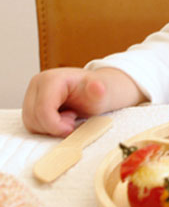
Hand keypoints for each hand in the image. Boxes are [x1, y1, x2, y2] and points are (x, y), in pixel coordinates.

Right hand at [22, 67, 143, 136]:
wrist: (94, 92)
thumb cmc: (96, 93)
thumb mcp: (100, 93)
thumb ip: (98, 91)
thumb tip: (98, 87)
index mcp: (51, 79)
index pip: (43, 110)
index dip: (56, 125)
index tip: (71, 127)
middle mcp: (37, 84)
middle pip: (34, 117)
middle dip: (54, 126)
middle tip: (72, 119)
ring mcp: (32, 94)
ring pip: (31, 123)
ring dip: (50, 127)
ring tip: (68, 117)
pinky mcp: (31, 105)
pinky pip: (32, 124)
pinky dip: (46, 127)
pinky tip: (60, 119)